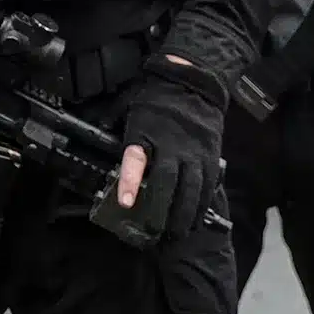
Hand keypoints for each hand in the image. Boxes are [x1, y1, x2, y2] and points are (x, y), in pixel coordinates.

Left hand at [102, 55, 228, 245]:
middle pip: (168, 183)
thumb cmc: (156, 99)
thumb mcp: (131, 110)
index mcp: (147, 132)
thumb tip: (101, 147)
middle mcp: (173, 144)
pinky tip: (196, 217)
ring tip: (177, 233)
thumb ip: (120, 134)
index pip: (136, 159)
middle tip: (154, 232)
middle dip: (161, 212)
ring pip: (192, 190)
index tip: (126, 203)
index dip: (131, 182)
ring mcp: (195, 151)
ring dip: (184, 215)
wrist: (191, 81)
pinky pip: (209, 185)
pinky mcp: (211, 155)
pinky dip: (202, 205)